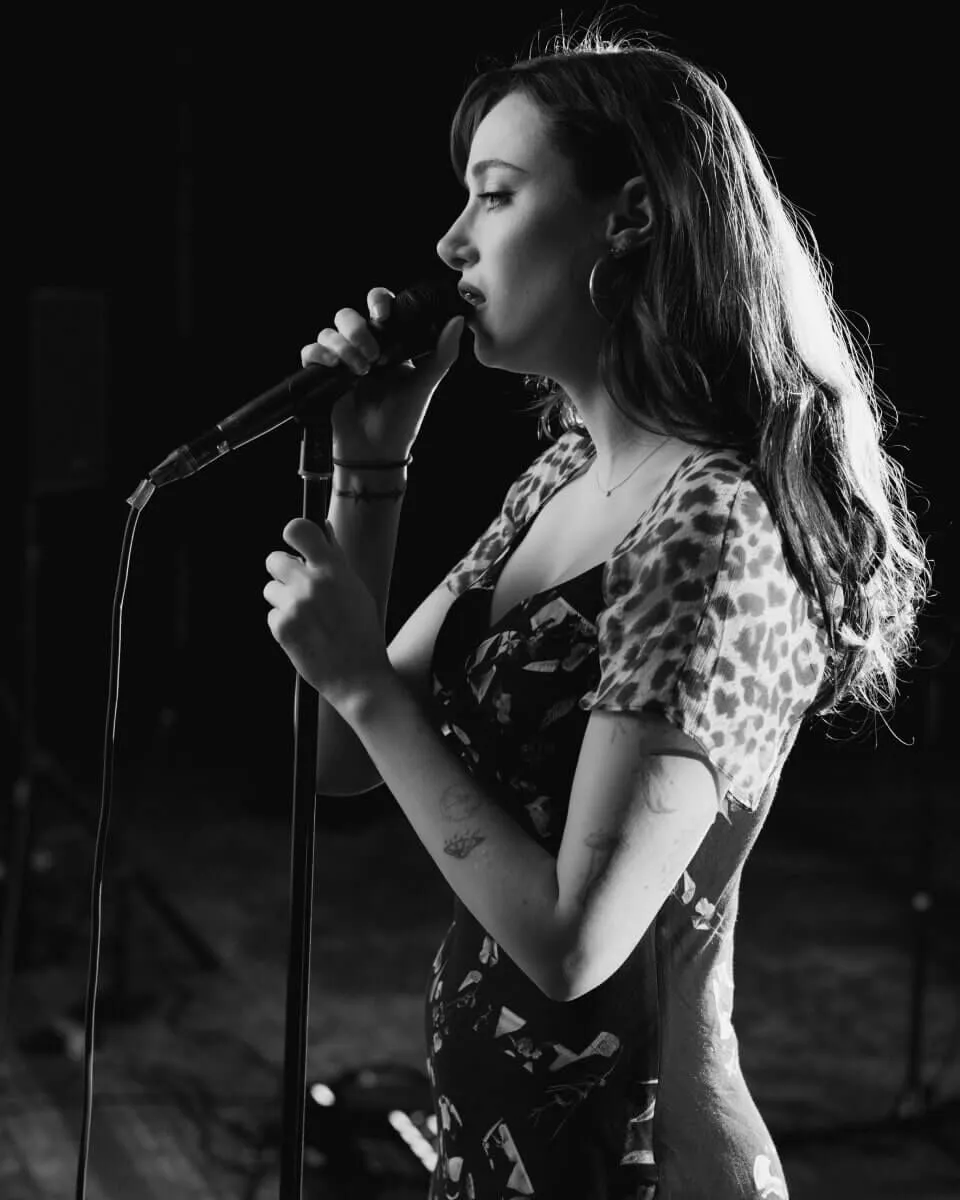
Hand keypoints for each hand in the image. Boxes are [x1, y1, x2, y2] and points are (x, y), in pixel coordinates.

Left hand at [264, 517, 391, 714]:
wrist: (358, 677)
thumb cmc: (362, 633)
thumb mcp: (357, 591)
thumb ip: (337, 561)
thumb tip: (323, 530)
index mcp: (333, 570)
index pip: (298, 529)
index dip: (293, 532)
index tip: (296, 542)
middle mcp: (311, 584)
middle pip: (273, 559)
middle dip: (283, 571)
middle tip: (298, 587)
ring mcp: (294, 606)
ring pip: (270, 589)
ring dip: (283, 600)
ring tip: (307, 617)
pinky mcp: (281, 628)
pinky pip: (272, 614)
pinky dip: (283, 623)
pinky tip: (305, 634)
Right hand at [302, 286, 466, 461]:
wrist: (377, 451)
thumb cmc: (402, 419)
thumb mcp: (425, 384)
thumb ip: (442, 353)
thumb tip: (458, 321)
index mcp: (388, 343)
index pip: (378, 307)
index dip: (377, 301)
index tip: (384, 315)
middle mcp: (362, 347)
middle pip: (347, 315)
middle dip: (357, 329)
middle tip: (373, 355)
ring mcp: (341, 361)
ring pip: (328, 332)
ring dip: (342, 346)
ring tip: (360, 370)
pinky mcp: (322, 376)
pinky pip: (310, 352)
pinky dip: (319, 354)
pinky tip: (333, 367)